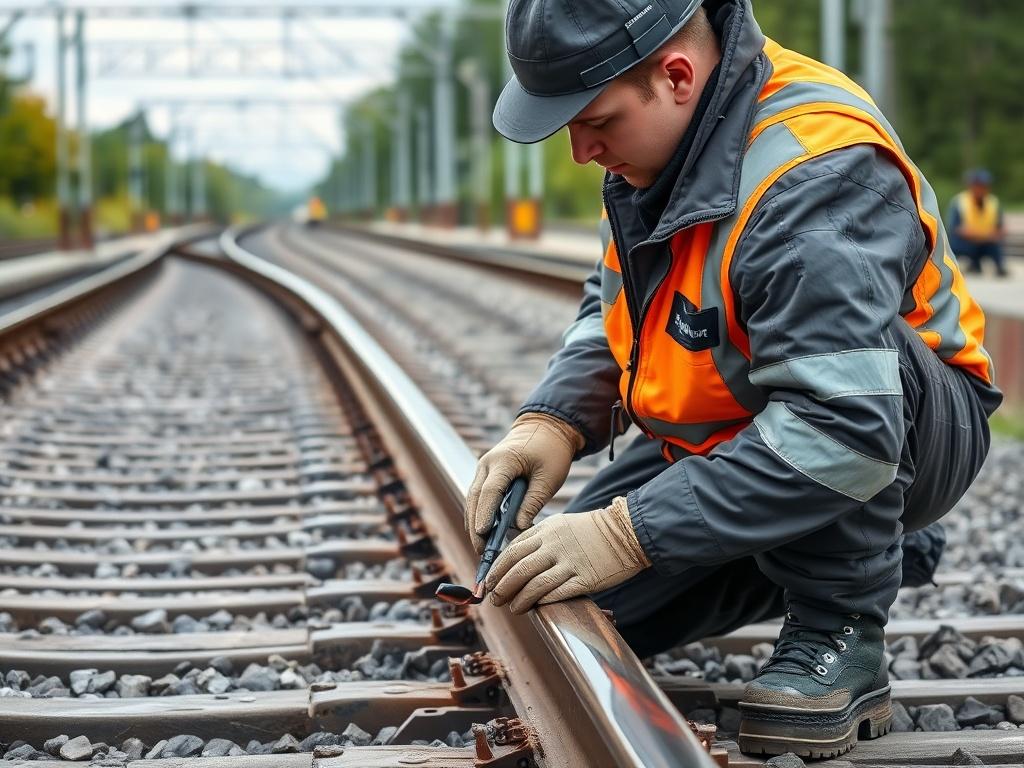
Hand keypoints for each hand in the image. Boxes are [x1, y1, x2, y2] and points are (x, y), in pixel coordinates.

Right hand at [464, 413, 582, 552]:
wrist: (546, 428)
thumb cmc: (552, 452)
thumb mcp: (549, 478)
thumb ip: (533, 502)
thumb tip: (517, 528)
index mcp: (504, 460)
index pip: (490, 491)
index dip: (485, 514)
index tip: (482, 535)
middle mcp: (487, 463)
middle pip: (474, 498)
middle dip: (475, 526)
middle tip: (480, 551)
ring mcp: (484, 468)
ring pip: (473, 499)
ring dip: (475, 522)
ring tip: (481, 548)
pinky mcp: (487, 474)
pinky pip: (479, 497)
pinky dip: (480, 514)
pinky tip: (484, 533)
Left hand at [485, 497, 650, 613]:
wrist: (627, 532)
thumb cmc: (593, 531)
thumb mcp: (561, 524)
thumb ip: (540, 539)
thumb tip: (517, 560)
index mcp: (546, 530)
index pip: (512, 550)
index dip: (497, 568)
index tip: (489, 580)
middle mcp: (554, 545)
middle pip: (518, 568)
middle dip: (502, 586)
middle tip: (494, 598)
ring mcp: (569, 562)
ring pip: (534, 584)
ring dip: (518, 599)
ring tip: (512, 608)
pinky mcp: (585, 579)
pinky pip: (557, 593)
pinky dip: (542, 601)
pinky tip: (534, 607)